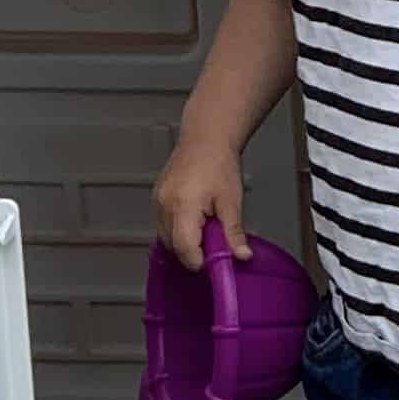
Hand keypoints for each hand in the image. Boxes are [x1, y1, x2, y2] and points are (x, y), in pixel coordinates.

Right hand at [152, 134, 247, 273]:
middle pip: (173, 247)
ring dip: (184, 242)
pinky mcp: (156, 198)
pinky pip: (163, 225)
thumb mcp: (231, 201)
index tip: (214, 261)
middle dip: (193, 252)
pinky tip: (194, 220)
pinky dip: (177, 230)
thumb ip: (234, 232)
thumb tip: (241, 255)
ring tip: (205, 227)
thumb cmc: (219, 163)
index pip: (184, 249)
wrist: (206, 139)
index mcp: (183, 205)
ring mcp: (158, 201)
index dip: (199, 261)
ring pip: (166, 238)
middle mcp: (165, 204)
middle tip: (214, 242)